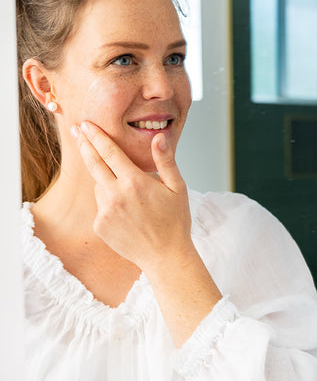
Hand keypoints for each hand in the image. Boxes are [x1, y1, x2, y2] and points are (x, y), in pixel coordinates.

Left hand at [71, 121, 191, 271]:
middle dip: (84, 144)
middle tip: (76, 129)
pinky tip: (127, 214)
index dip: (96, 135)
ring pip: (99, 186)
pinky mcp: (99, 225)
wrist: (166, 256)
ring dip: (107, 182)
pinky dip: (109, 203)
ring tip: (130, 197)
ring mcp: (105, 211)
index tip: (86, 124)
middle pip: (93, 163)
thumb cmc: (175, 221)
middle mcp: (116, 195)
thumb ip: (165, 160)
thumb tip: (158, 137)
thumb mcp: (177, 188)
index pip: (109, 151)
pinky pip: (101, 206)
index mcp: (135, 182)